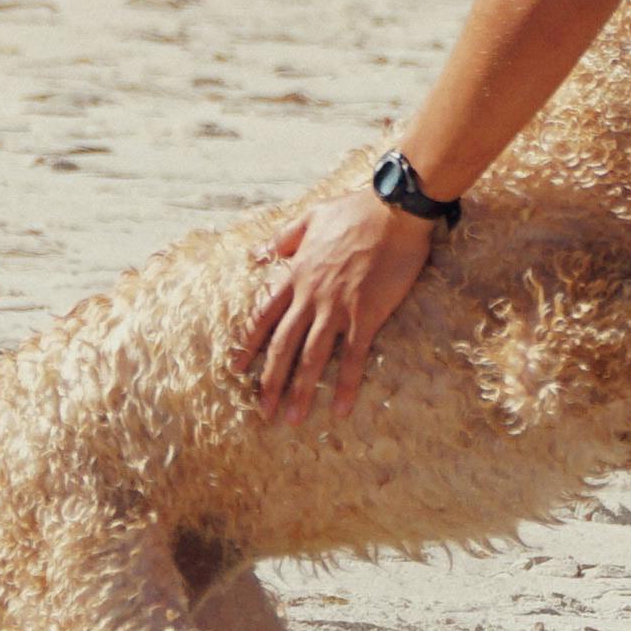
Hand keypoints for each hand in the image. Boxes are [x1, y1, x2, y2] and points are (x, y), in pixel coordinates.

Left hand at [237, 186, 434, 423]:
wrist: (394, 211)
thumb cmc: (356, 210)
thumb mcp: (311, 217)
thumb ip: (283, 237)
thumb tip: (257, 253)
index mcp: (297, 273)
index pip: (264, 316)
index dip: (249, 345)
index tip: (236, 370)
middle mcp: (310, 295)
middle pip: (283, 345)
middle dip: (270, 381)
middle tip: (262, 411)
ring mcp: (336, 307)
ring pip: (311, 357)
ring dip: (300, 391)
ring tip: (292, 419)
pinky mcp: (365, 314)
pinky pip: (352, 357)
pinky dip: (345, 385)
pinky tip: (340, 409)